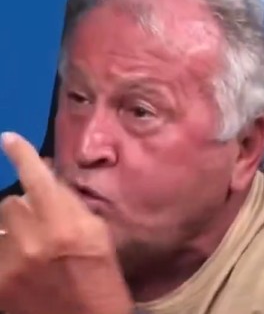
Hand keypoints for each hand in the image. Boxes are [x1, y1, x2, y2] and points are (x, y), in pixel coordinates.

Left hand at [0, 132, 133, 313]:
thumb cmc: (101, 277)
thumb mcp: (98, 234)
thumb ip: (72, 205)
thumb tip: (51, 182)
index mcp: (64, 223)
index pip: (36, 178)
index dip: (21, 154)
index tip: (8, 139)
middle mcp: (31, 239)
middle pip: (10, 201)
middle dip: (24, 205)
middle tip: (40, 220)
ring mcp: (8, 264)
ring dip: (13, 230)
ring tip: (31, 248)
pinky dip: (8, 250)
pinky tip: (23, 263)